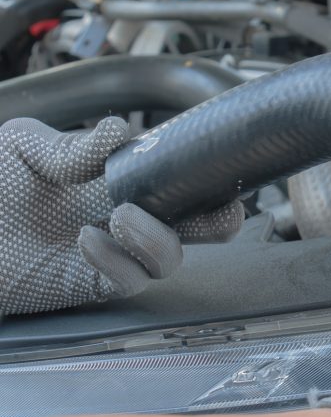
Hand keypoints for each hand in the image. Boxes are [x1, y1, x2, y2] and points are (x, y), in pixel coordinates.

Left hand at [0, 117, 242, 314]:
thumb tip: (117, 132)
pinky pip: (131, 280)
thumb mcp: (24, 146)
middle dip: (221, 220)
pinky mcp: (93, 284)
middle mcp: (130, 218)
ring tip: (121, 216)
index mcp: (123, 180)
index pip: (182, 181)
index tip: (216, 169)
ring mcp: (116, 253)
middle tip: (216, 211)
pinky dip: (118, 259)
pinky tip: (87, 239)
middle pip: (203, 227)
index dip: (209, 178)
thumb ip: (73, 144)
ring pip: (172, 258)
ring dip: (159, 238)